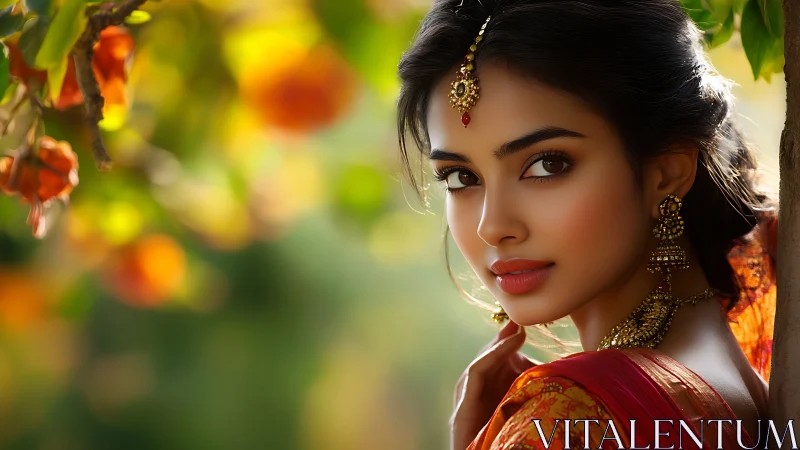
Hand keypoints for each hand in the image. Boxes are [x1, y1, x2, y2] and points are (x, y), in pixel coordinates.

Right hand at [450, 320, 537, 449]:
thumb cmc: (514, 444)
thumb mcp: (531, 415)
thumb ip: (539, 397)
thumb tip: (567, 378)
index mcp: (491, 400)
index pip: (499, 366)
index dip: (510, 345)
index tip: (526, 327)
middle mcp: (477, 399)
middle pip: (489, 362)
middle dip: (505, 340)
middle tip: (521, 321)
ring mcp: (467, 402)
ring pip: (481, 363)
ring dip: (500, 344)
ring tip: (517, 329)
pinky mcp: (462, 409)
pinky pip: (477, 372)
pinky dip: (493, 355)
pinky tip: (511, 344)